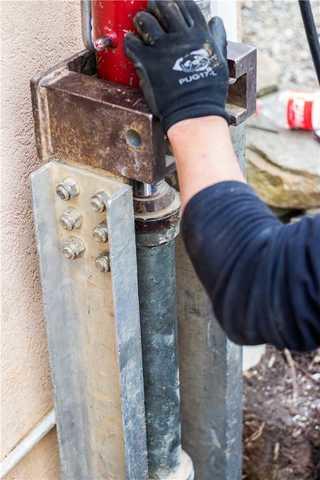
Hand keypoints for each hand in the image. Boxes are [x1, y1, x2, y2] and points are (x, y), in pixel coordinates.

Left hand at [125, 0, 229, 132]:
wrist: (194, 113)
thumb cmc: (208, 91)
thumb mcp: (219, 61)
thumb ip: (217, 38)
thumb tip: (216, 21)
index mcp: (200, 35)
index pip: (186, 6)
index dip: (177, 1)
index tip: (171, 2)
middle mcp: (181, 37)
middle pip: (164, 7)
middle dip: (156, 4)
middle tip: (152, 7)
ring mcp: (163, 49)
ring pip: (146, 21)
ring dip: (141, 19)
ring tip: (140, 21)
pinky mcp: (147, 62)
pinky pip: (132, 44)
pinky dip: (130, 41)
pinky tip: (132, 43)